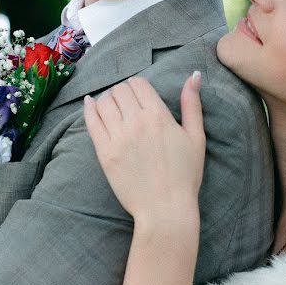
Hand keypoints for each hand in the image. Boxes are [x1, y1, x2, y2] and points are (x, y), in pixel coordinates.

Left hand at [84, 73, 204, 229]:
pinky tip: (91, 105)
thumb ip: (192, 104)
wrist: (165, 208)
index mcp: (159, 116)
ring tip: (112, 108)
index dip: (138, 86)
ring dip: (107, 99)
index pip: (138, 84)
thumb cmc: (185, 175)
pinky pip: (91, 122)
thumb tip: (194, 75)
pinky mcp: (104, 153)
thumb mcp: (196, 137)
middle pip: (120, 91)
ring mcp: (118, 138)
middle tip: (126, 103)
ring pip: (104, 102)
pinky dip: (89, 109)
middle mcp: (136, 123)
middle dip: (123, 92)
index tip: (139, 95)